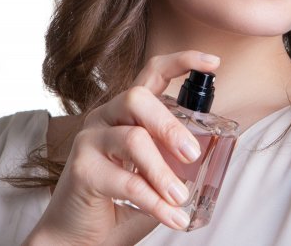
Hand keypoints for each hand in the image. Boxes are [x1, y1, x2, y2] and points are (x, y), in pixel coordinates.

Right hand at [24, 50, 219, 245]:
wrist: (76, 233)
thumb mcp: (154, 171)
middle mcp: (105, 116)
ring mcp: (89, 140)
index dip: (183, 61)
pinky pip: (127, 182)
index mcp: (127, 111)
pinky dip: (155, 202)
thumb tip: (214, 156)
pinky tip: (172, 216)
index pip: (152, 72)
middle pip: (138, 99)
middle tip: (192, 155)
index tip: (214, 63)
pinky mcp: (81, 170)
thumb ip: (175, 158)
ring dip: (163, 172)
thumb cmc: (119, 199)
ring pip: (133, 140)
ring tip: (180, 198)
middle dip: (170, 126)